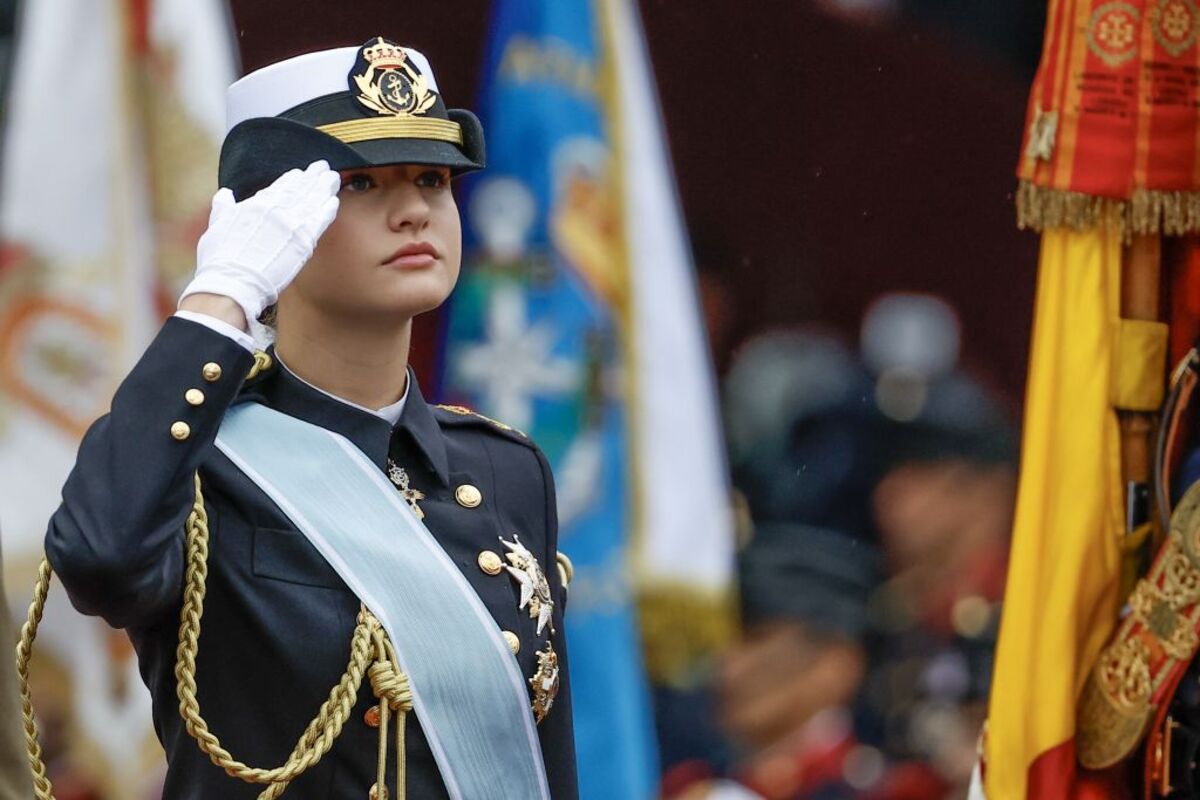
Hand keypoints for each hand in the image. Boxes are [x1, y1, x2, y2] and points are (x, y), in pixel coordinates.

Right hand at [179, 160, 340, 321]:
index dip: (293, 178)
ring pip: (312, 199)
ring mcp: (292, 224)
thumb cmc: (220, 258)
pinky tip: (334, 201)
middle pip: (299, 188)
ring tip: (332, 178)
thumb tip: (225, 193)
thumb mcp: (217, 223)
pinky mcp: (304, 241)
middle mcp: (276, 209)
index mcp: (256, 204)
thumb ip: (224, 206)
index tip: (301, 173)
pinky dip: (328, 208)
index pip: (280, 186)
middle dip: (312, 177)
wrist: (233, 281)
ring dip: (324, 187)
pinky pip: (320, 220)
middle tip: (323, 167)